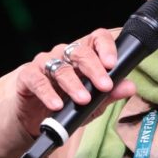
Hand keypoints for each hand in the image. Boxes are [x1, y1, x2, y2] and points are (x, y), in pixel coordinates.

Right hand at [14, 29, 137, 138]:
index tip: (113, 64)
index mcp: (83, 55)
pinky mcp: (27, 76)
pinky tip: (57, 104)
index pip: (97, 39)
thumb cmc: (66, 104)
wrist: (34, 118)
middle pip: (80, 52)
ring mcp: (45, 63)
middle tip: (105, 86)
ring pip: (61, 67)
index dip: (106, 47)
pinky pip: (38, 80)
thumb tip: (130, 87)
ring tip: (83, 100)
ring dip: (74, 84)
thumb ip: (110, 94)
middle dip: (94, 69)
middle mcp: (64, 54)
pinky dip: (48, 93)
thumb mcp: (92, 104)